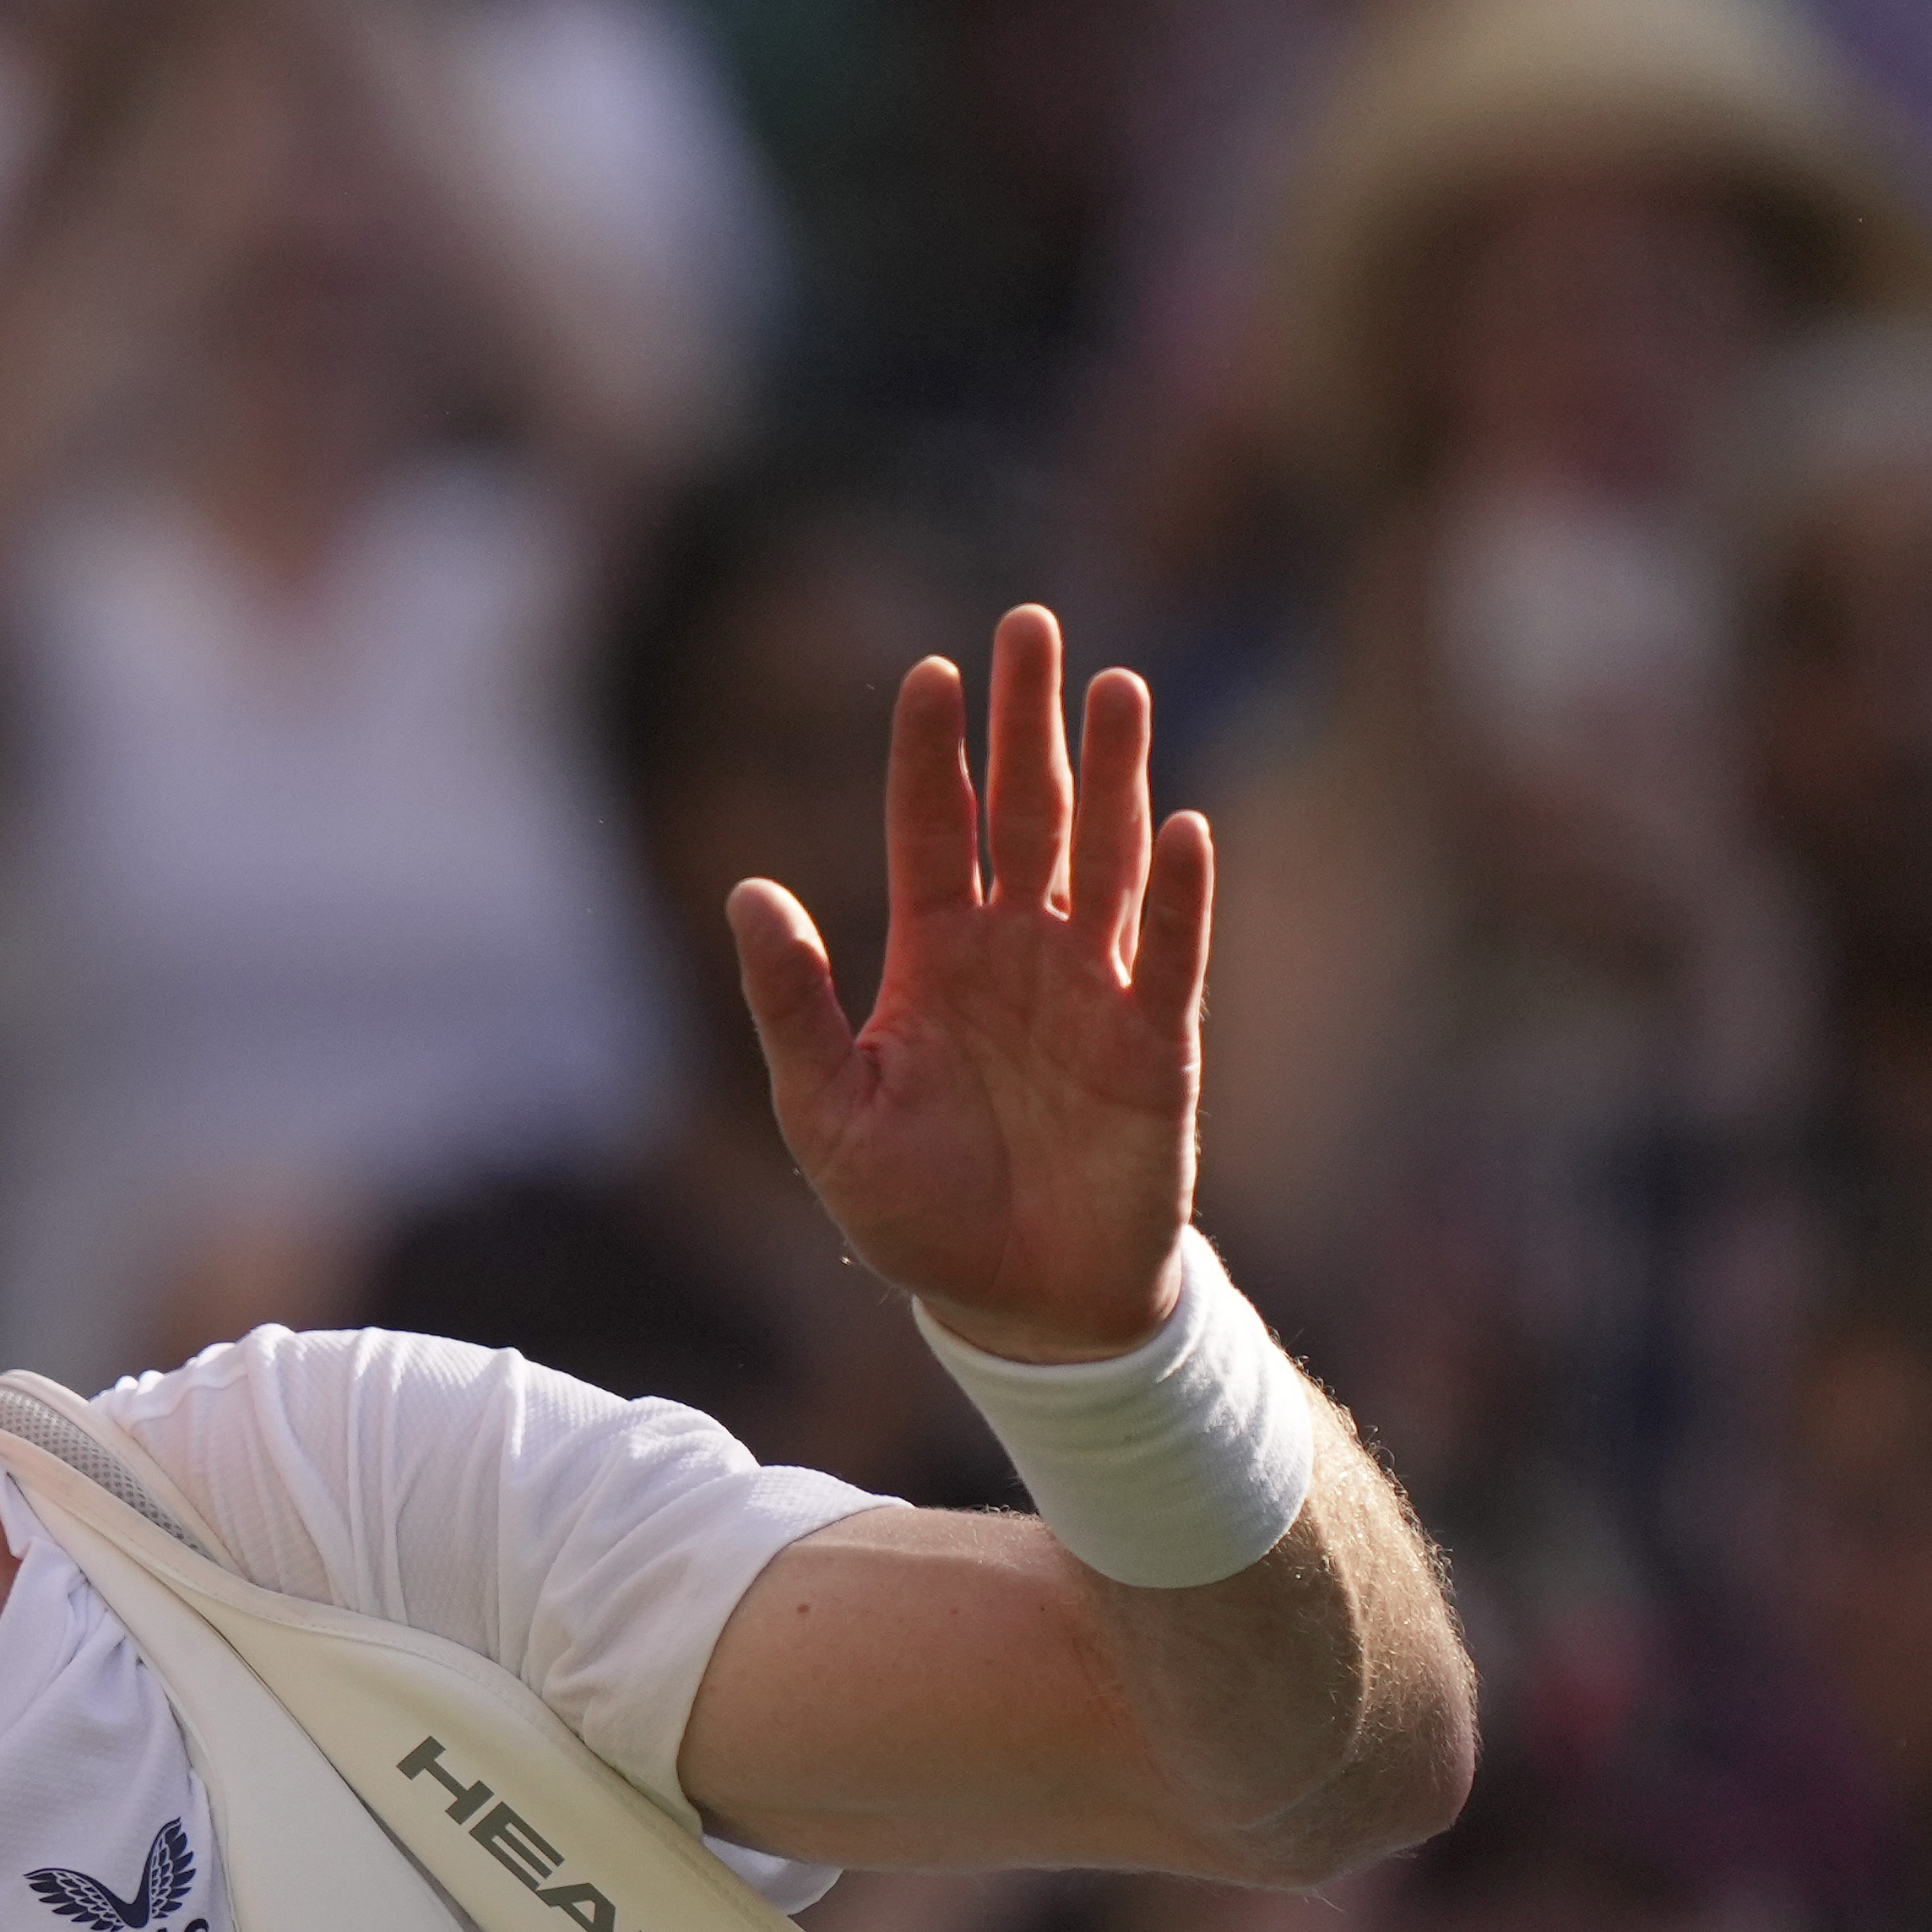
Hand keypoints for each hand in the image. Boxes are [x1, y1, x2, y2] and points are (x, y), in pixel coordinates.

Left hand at [731, 605, 1213, 1364]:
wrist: (1018, 1306)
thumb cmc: (915, 1213)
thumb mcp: (827, 1112)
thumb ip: (791, 1004)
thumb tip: (747, 891)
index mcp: (935, 959)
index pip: (932, 829)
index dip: (932, 753)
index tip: (930, 672)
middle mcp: (1018, 952)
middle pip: (1026, 812)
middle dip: (1028, 723)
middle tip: (1031, 625)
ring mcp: (1094, 989)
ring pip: (1107, 857)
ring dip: (1113, 776)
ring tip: (1115, 687)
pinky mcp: (1155, 1043)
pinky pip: (1172, 954)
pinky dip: (1182, 894)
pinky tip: (1184, 825)